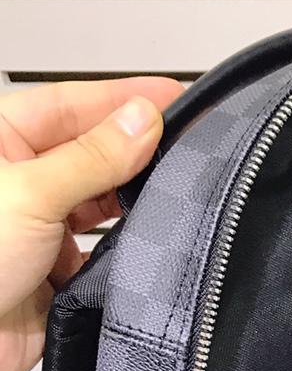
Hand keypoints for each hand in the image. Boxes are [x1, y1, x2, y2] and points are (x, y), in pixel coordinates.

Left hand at [0, 78, 183, 370]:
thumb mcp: (30, 194)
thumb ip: (92, 157)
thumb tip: (141, 119)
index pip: (72, 104)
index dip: (124, 99)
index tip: (177, 96)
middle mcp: (21, 182)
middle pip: (93, 153)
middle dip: (138, 153)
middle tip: (192, 147)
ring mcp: (41, 228)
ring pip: (104, 204)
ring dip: (135, 204)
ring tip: (177, 196)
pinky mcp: (60, 273)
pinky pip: (107, 254)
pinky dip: (129, 251)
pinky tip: (153, 244)